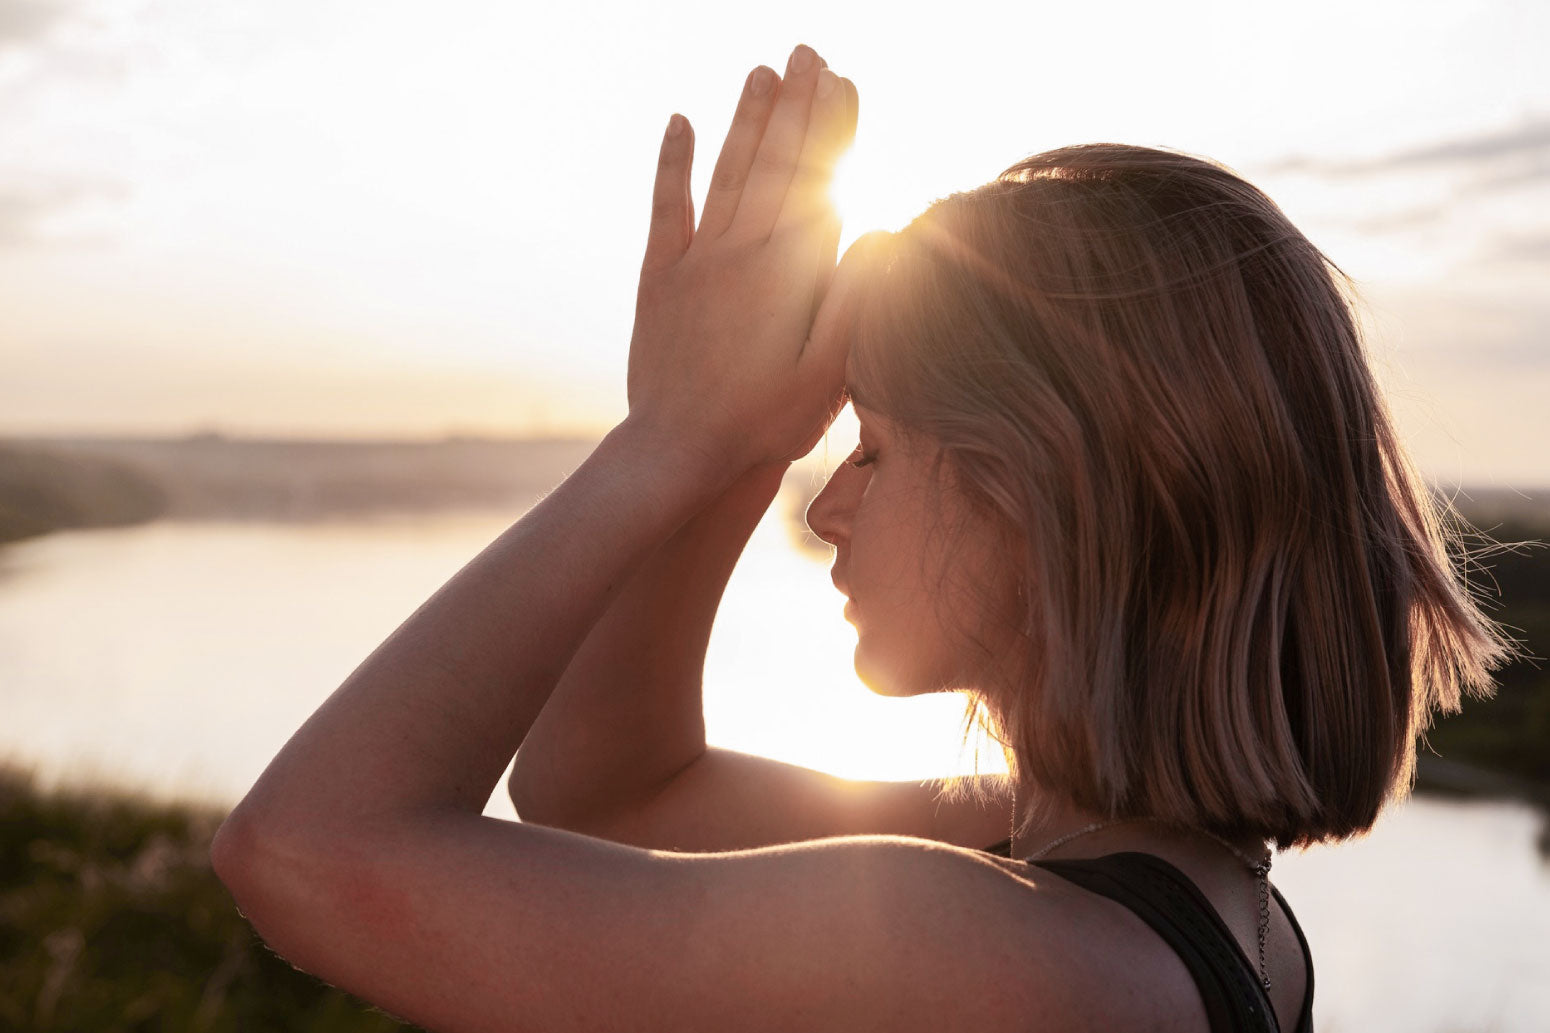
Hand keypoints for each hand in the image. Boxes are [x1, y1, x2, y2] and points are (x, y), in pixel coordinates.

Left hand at [624, 44, 859, 474]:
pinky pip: (668, 208)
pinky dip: (673, 163)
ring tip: (762, 72)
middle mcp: (740, 253)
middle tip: (808, 52)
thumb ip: (853, 300)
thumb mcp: (827, 374)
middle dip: (795, 104)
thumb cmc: (763, 422)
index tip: (844, 79)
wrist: (679, 452)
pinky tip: (678, 121)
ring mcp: (696, 261)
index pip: (818, 180)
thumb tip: (880, 231)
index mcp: (788, 272)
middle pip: (773, 163)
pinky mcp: (660, 279)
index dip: (832, 126)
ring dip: (746, 119)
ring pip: (726, 173)